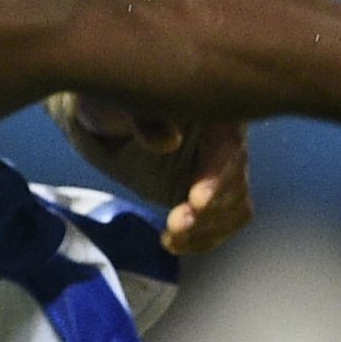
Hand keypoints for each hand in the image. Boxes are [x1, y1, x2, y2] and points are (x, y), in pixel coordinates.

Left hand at [55, 98, 254, 256]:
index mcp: (211, 110)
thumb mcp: (120, 100)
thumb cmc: (113, 99)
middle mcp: (224, 139)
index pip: (227, 146)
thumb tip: (169, 142)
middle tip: (177, 223)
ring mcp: (216, 169)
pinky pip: (222, 221)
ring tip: (171, 236)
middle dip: (210, 208)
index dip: (216, 176)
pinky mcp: (206, 194)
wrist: (104, 116)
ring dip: (207, 227)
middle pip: (236, 179)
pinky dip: (203, 238)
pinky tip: (173, 243)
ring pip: (235, 205)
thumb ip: (144, 116)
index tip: (196, 200)